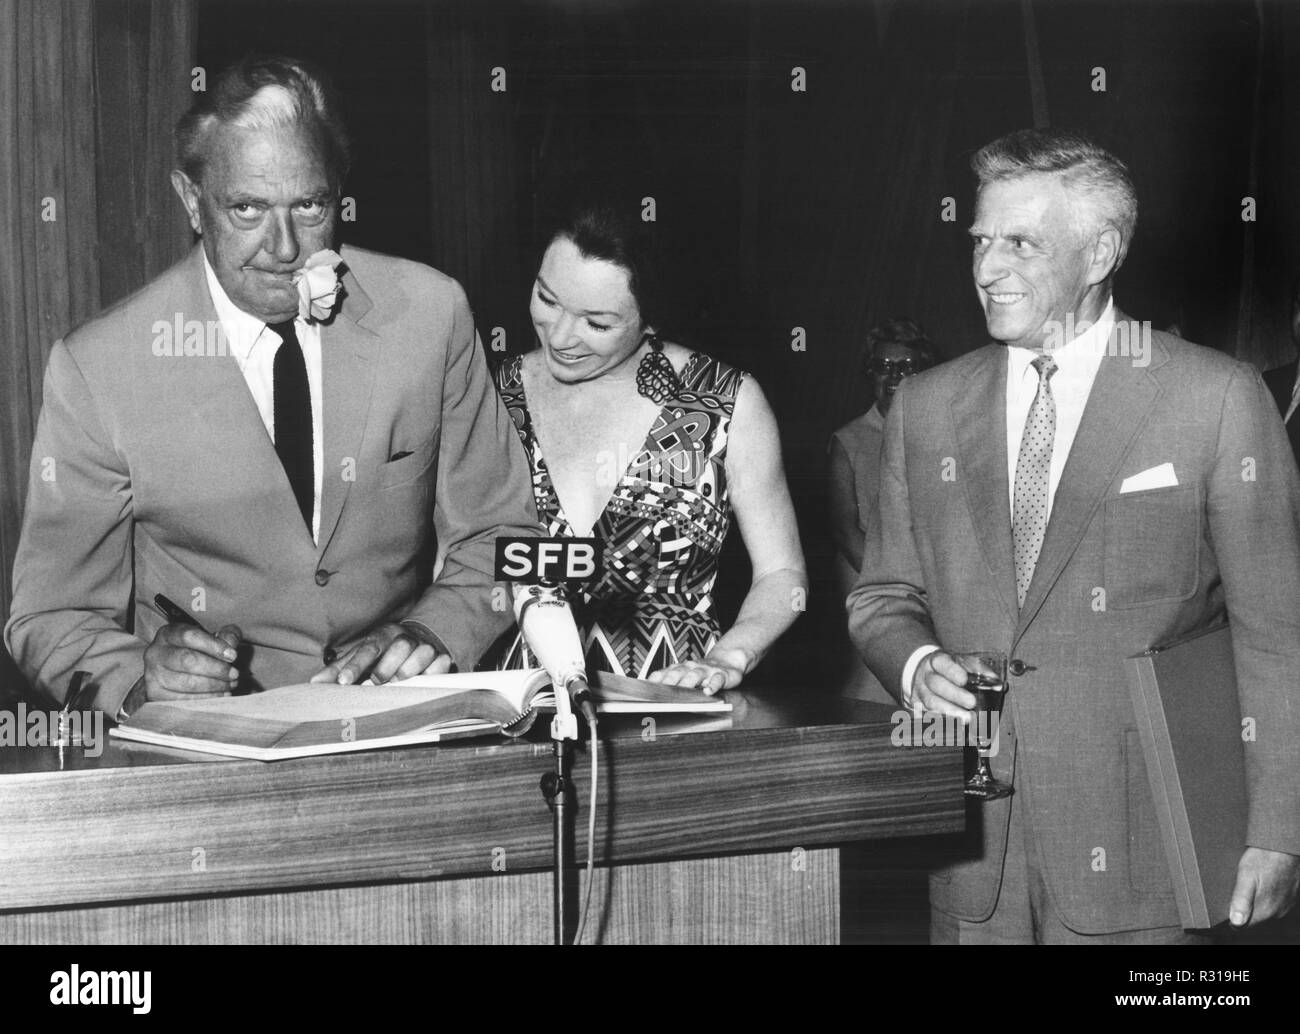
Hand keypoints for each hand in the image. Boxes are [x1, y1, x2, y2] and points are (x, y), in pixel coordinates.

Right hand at [142, 623, 241, 699]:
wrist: (170, 673)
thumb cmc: (197, 652)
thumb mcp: (211, 639)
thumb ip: (226, 636)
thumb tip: (231, 644)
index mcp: (168, 634)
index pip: (189, 636)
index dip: (214, 646)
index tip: (233, 656)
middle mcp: (155, 652)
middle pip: (187, 660)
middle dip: (216, 669)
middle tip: (235, 674)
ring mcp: (153, 675)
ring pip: (186, 682)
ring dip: (214, 686)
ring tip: (231, 685)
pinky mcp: (155, 694)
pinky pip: (183, 699)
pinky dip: (206, 699)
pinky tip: (220, 695)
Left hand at [309, 622, 451, 684]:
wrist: (418, 640)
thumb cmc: (383, 653)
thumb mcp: (360, 656)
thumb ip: (339, 669)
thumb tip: (314, 683)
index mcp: (383, 634)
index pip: (368, 648)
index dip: (355, 665)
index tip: (344, 683)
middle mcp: (405, 637)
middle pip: (399, 648)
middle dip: (386, 668)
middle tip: (375, 683)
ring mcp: (425, 646)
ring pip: (422, 654)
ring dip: (409, 671)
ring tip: (397, 683)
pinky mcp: (442, 656)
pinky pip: (441, 664)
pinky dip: (433, 672)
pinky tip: (424, 680)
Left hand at [647, 647, 749, 695]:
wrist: (726, 660)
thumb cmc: (700, 672)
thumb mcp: (684, 674)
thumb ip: (669, 681)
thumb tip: (649, 693)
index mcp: (678, 669)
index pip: (663, 673)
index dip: (654, 682)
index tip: (645, 692)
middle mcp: (690, 668)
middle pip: (677, 673)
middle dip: (668, 683)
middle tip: (660, 695)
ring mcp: (705, 670)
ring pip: (695, 675)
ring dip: (688, 683)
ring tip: (683, 693)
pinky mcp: (721, 674)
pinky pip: (717, 679)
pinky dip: (713, 685)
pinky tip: (709, 691)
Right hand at [910, 650, 979, 720]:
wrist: (925, 674)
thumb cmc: (950, 670)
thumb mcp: (964, 663)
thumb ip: (980, 671)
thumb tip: (998, 685)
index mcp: (937, 661)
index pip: (941, 663)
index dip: (951, 671)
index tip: (964, 679)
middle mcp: (925, 676)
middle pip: (936, 684)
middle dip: (954, 695)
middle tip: (972, 702)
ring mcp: (919, 692)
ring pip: (930, 702)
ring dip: (950, 712)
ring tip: (967, 718)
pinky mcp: (917, 707)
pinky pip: (926, 716)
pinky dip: (940, 722)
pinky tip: (954, 726)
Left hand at [1228, 847, 1299, 926]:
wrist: (1284, 846)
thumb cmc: (1264, 858)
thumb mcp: (1246, 875)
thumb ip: (1241, 900)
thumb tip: (1236, 922)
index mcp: (1265, 910)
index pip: (1241, 926)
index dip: (1230, 916)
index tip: (1223, 905)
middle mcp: (1277, 912)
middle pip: (1251, 919)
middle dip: (1240, 909)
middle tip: (1233, 890)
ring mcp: (1284, 906)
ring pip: (1262, 911)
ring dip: (1253, 903)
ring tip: (1247, 885)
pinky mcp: (1289, 898)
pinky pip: (1272, 903)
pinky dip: (1264, 897)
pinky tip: (1260, 884)